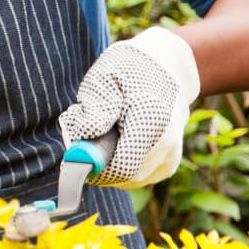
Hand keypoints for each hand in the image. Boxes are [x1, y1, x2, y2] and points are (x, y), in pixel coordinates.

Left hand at [59, 27, 200, 188]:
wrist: (164, 68)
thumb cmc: (127, 72)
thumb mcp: (103, 80)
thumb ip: (94, 108)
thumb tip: (86, 135)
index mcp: (151, 120)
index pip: (121, 167)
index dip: (94, 167)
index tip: (77, 153)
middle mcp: (167, 143)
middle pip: (124, 177)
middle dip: (100, 165)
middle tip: (88, 140)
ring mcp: (171, 155)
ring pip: (130, 180)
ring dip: (110, 166)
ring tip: (106, 136)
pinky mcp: (169, 163)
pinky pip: (139, 177)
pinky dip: (123, 166)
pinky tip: (118, 144)